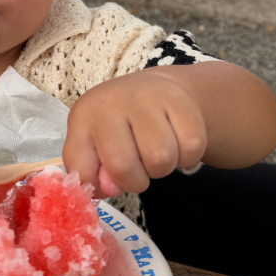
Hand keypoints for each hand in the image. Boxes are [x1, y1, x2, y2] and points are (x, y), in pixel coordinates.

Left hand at [62, 70, 206, 196]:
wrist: (154, 88)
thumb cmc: (119, 125)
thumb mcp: (94, 145)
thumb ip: (92, 172)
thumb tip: (111, 188)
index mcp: (83, 116)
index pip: (83, 170)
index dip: (99, 186)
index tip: (109, 178)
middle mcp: (112, 102)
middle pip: (124, 166)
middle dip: (136, 181)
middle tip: (139, 167)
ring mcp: (147, 98)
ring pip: (161, 159)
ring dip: (163, 169)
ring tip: (157, 153)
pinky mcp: (180, 99)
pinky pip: (192, 147)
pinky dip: (187, 157)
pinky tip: (176, 142)